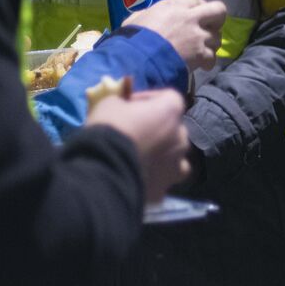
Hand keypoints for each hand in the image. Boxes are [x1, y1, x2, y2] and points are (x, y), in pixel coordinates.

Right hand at [86, 88, 189, 203]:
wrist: (103, 170)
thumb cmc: (109, 129)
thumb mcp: (110, 103)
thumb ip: (123, 103)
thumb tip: (123, 108)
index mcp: (171, 111)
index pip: (168, 98)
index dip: (149, 100)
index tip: (130, 105)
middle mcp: (181, 136)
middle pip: (173, 128)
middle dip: (156, 129)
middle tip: (134, 132)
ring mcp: (177, 164)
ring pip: (174, 155)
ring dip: (161, 154)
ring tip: (139, 157)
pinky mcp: (165, 187)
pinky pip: (164, 178)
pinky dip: (156, 177)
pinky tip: (140, 177)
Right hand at [123, 0, 226, 70]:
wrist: (136, 59)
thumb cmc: (132, 38)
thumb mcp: (136, 19)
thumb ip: (147, 14)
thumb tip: (148, 16)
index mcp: (175, 6)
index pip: (196, 0)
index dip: (199, 8)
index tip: (195, 16)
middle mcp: (191, 18)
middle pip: (219, 11)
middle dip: (216, 20)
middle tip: (208, 29)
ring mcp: (198, 36)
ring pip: (217, 37)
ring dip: (211, 44)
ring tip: (201, 50)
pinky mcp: (201, 54)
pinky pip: (212, 57)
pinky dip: (207, 62)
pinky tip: (201, 65)